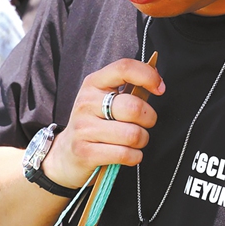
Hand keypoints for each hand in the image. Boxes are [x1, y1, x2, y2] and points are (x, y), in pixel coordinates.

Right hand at [42, 58, 164, 188]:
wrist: (64, 154)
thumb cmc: (94, 124)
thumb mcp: (103, 100)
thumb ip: (127, 90)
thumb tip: (157, 83)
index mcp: (93, 84)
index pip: (123, 68)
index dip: (148, 76)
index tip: (159, 89)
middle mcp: (86, 103)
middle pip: (133, 108)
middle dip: (149, 119)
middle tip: (143, 124)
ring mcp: (83, 128)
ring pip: (133, 135)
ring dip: (141, 141)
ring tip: (133, 141)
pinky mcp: (85, 152)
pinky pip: (125, 154)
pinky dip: (135, 157)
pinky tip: (128, 154)